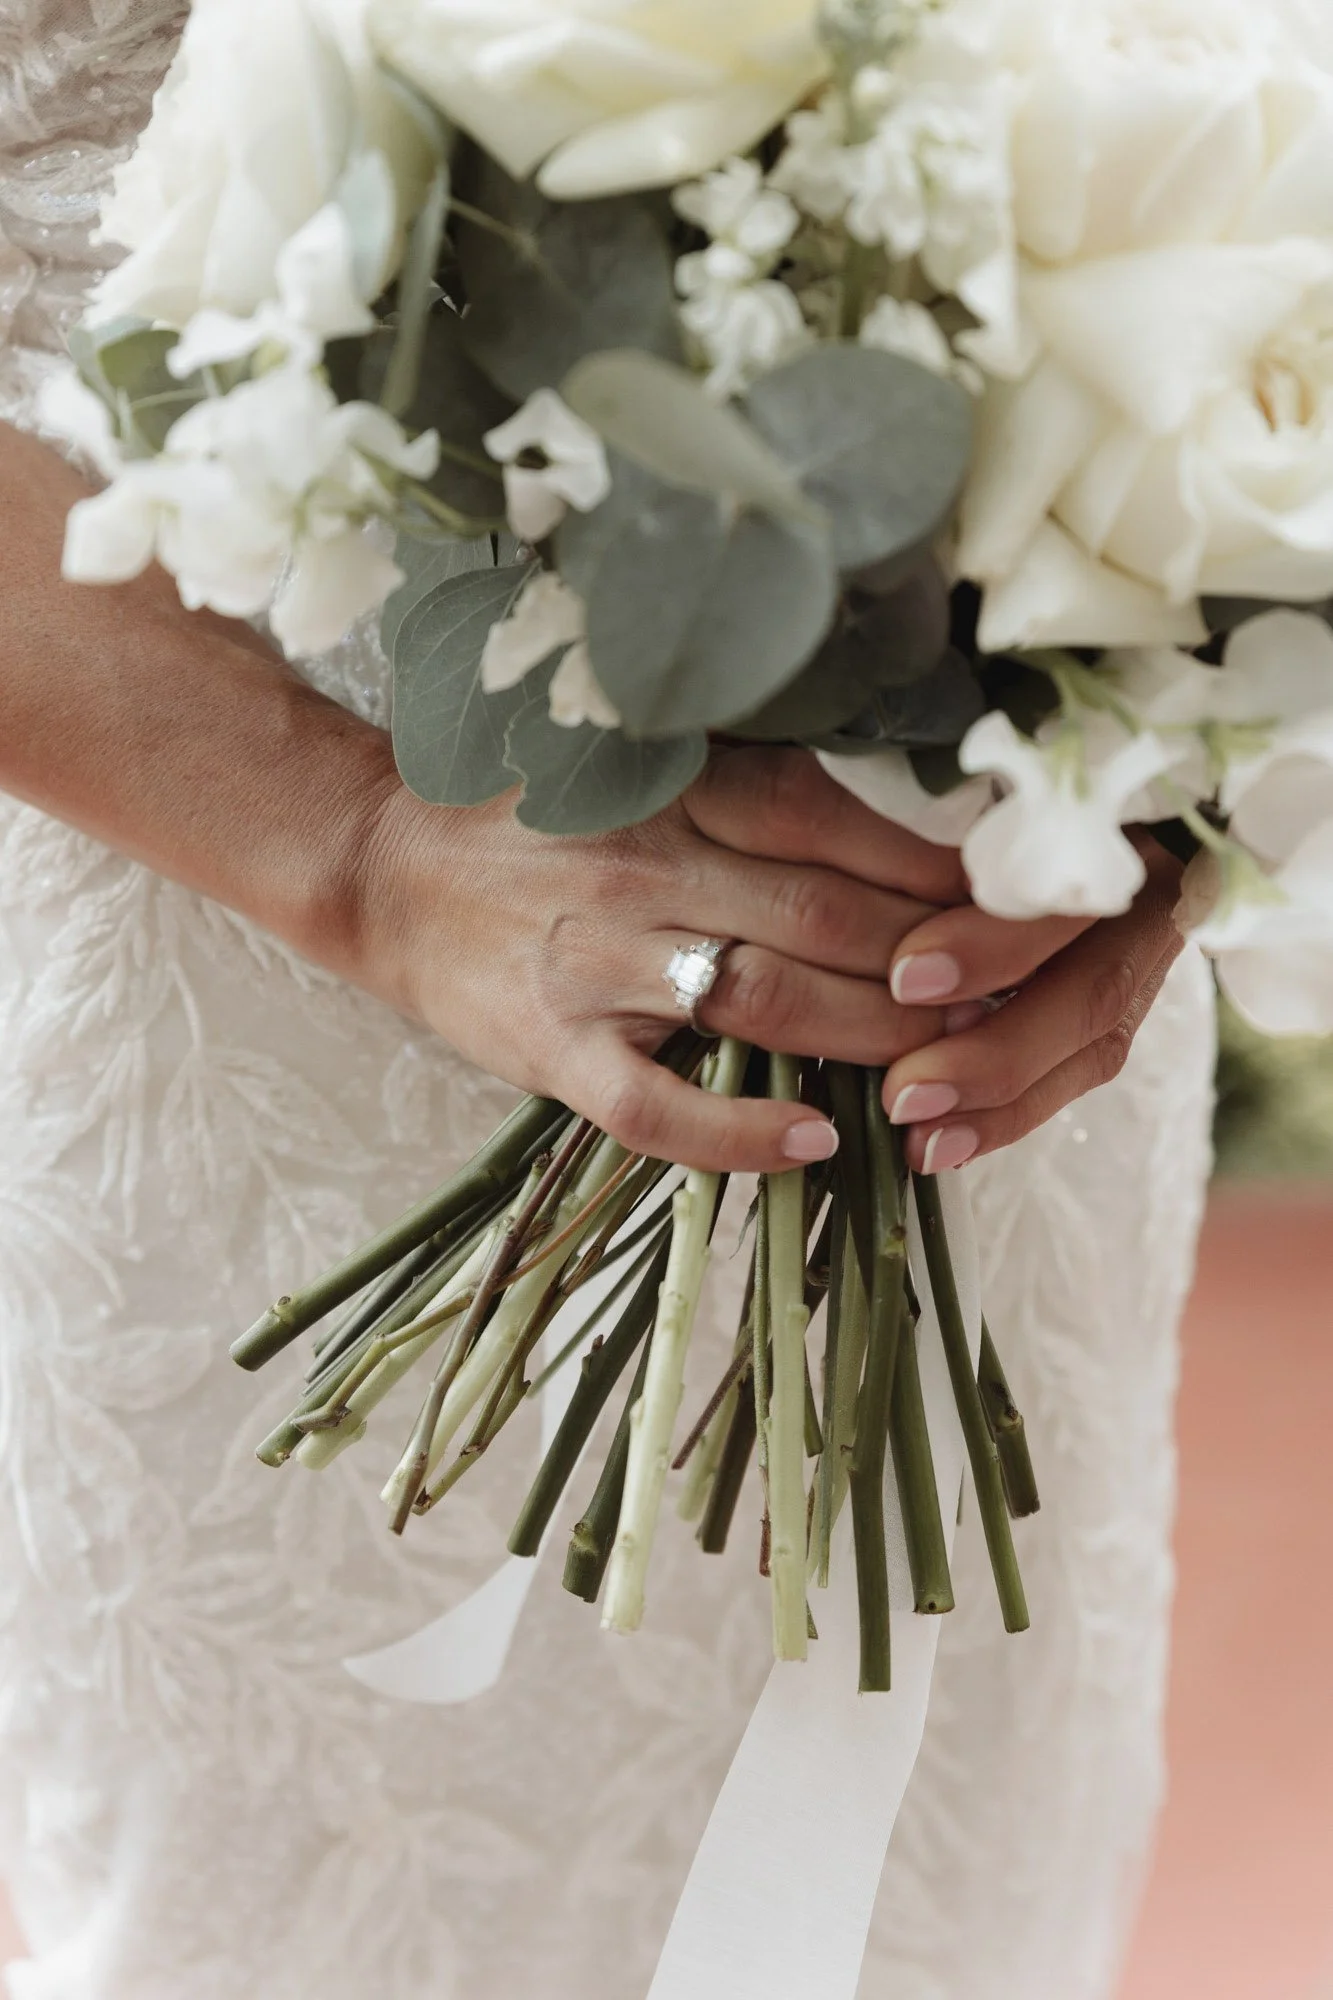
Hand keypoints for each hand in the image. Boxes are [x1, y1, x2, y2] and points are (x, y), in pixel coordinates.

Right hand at [360, 746, 968, 1172]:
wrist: (380, 867)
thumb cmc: (528, 818)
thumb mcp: (638, 768)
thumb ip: (749, 790)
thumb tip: (894, 829)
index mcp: (672, 792)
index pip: (829, 822)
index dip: (927, 870)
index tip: (1002, 903)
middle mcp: (641, 869)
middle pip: (818, 916)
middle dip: (928, 964)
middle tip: (1009, 995)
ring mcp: (592, 964)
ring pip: (759, 1001)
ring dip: (867, 1038)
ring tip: (944, 1066)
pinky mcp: (548, 1048)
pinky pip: (653, 1105)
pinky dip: (737, 1131)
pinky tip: (812, 1142)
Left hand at [881, 838, 1184, 1171]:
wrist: (1089, 825)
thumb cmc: (1012, 815)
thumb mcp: (990, 817)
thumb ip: (964, 862)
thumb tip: (888, 932)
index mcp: (1118, 837)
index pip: (1065, 900)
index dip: (991, 946)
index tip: (907, 976)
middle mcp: (1147, 906)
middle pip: (1091, 997)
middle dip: (992, 1053)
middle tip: (902, 1092)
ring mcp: (1144, 968)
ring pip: (1089, 1052)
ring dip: (996, 1105)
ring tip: (917, 1141)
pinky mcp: (1117, 1021)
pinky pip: (1071, 1081)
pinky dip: (1004, 1121)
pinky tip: (943, 1149)